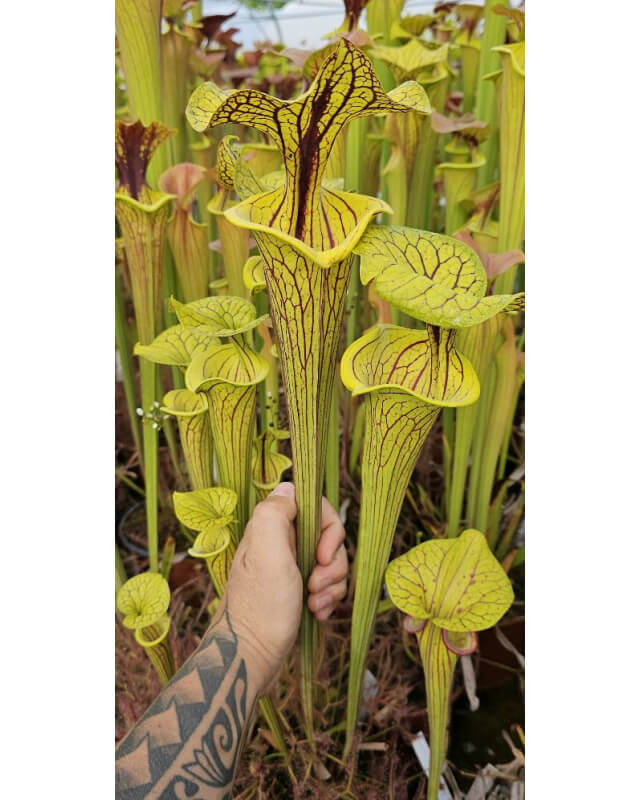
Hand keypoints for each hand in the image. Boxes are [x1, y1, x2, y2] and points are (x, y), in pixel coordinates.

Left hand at [223, 482, 347, 690]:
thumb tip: (287, 486)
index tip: (323, 555)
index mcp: (272, 528)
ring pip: (332, 563)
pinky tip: (317, 614)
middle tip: (315, 584)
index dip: (329, 528)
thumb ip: (275, 514)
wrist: (251, 658)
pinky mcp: (297, 591)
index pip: (315, 506)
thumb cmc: (260, 607)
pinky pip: (327, 585)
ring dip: (332, 585)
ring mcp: (289, 568)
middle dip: (333, 563)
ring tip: (315, 605)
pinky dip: (328, 599)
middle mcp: (280, 544)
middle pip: (328, 537)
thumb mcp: (267, 553)